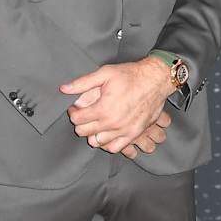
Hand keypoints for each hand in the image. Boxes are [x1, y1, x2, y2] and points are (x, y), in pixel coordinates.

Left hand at [62, 58, 176, 153]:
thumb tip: (64, 89)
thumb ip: (83, 83)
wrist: (156, 80)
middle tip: (85, 113)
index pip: (77, 119)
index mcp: (103, 108)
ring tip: (96, 122)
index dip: (73, 112)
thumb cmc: (131, 75)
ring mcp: (124, 130)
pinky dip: (107, 143)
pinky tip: (107, 132)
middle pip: (84, 132)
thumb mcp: (105, 73)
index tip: (76, 107)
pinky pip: (115, 147)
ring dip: (92, 133)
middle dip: (80, 122)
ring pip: (96, 142)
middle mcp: (113, 122)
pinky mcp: (134, 133)